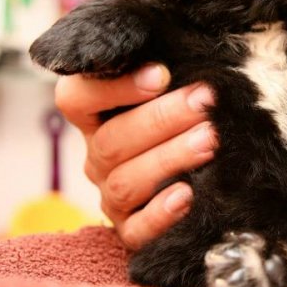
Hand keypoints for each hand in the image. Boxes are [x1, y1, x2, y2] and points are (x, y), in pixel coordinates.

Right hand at [55, 65, 216, 249]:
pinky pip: (136, 230)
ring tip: (209, 141)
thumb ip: (167, 73)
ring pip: (125, 182)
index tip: (160, 74)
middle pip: (111, 140)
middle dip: (161, 119)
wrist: (210, 177)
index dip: (112, 87)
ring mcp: (111, 197)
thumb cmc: (187, 119)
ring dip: (169, 158)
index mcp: (96, 118)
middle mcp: (98, 158)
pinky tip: (188, 195)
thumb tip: (185, 54)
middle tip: (204, 101)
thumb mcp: (173, 90)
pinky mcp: (131, 232)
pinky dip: (161, 214)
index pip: (76, 99)